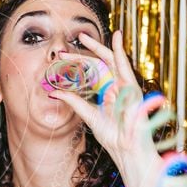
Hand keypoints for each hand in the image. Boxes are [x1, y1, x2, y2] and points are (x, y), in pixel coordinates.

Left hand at [47, 30, 159, 176]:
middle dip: (83, 54)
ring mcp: (125, 86)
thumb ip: (73, 102)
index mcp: (108, 93)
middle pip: (98, 64)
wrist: (128, 149)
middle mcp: (117, 86)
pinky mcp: (132, 87)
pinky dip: (120, 50)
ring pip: (110, 60)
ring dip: (96, 48)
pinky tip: (115, 37)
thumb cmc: (113, 136)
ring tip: (83, 37)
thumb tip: (53, 93)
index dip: (76, 66)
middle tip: (65, 48)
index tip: (60, 61)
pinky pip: (125, 64)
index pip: (91, 73)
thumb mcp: (88, 116)